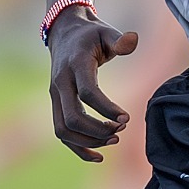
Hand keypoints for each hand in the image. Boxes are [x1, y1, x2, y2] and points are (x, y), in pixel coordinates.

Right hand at [46, 8, 138, 161]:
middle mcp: (60, 82)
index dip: (107, 109)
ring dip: (89, 141)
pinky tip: (99, 156)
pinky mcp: (56, 105)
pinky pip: (61, 133)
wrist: (65, 33)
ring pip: (63, 130)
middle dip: (98, 130)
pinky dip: (78, 148)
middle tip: (122, 130)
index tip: (127, 118)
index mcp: (75, 65)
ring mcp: (55, 95)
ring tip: (115, 138)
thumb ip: (120, 40)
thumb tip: (133, 40)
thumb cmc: (91, 35)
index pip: (88, 93)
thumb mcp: (106, 31)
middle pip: (72, 118)